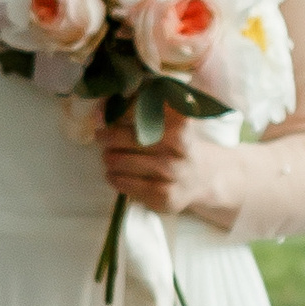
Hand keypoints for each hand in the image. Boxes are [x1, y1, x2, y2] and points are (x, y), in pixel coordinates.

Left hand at [95, 106, 237, 226]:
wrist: (203, 178)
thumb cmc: (175, 145)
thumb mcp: (170, 122)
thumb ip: (142, 109)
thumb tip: (101, 108)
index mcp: (182, 123)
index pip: (145, 111)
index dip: (121, 111)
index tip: (106, 112)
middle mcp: (182, 148)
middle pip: (131, 138)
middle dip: (109, 137)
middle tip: (102, 137)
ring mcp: (175, 173)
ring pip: (123, 162)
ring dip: (110, 158)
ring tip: (110, 157)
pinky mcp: (166, 196)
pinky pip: (127, 184)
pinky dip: (115, 178)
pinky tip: (115, 174)